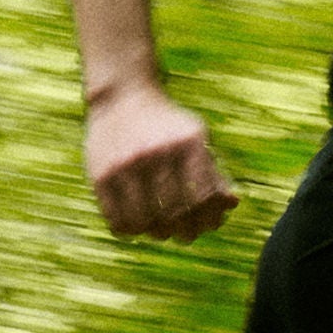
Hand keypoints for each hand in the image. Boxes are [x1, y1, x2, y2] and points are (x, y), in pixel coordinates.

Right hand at [85, 81, 240, 241]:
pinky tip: (137, 224)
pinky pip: (117, 220)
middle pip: (175, 214)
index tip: (209, 226)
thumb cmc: (168, 126)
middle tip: (185, 235)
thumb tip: (231, 205)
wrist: (122, 98)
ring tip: (160, 231)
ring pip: (144, 222)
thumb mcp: (197, 139)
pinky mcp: (101, 176)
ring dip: (156, 233)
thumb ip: (215, 172)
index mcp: (187, 143)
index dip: (209, 219)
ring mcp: (125, 165)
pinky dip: (130, 230)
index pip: (204, 198)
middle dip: (185, 232)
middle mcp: (156, 153)